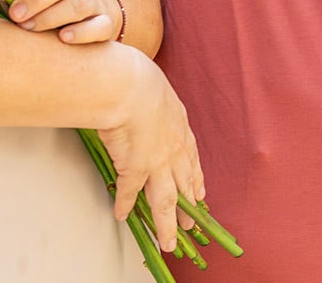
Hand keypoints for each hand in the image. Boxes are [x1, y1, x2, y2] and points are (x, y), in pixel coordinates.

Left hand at [8, 0, 121, 44]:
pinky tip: (64, 38)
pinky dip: (83, 32)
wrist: (97, 11)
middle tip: (15, 14)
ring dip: (53, 16)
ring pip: (81, 3)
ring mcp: (95, 1)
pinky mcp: (105, 23)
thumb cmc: (52, 2)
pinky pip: (99, 26)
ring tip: (30, 28)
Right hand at [99, 53, 206, 250]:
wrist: (131, 87)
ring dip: (167, 223)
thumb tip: (144, 101)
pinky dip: (125, 205)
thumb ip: (155, 104)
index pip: (192, 160)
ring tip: (168, 241)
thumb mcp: (156, 89)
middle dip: (188, 208)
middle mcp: (174, 149)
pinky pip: (129, 193)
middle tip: (191, 225)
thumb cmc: (139, 80)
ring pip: (166, 200)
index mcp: (180, 128)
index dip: (195, 178)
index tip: (200, 193)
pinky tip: (122, 215)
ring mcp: (157, 162)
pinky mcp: (135, 169)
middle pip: (184, 186)